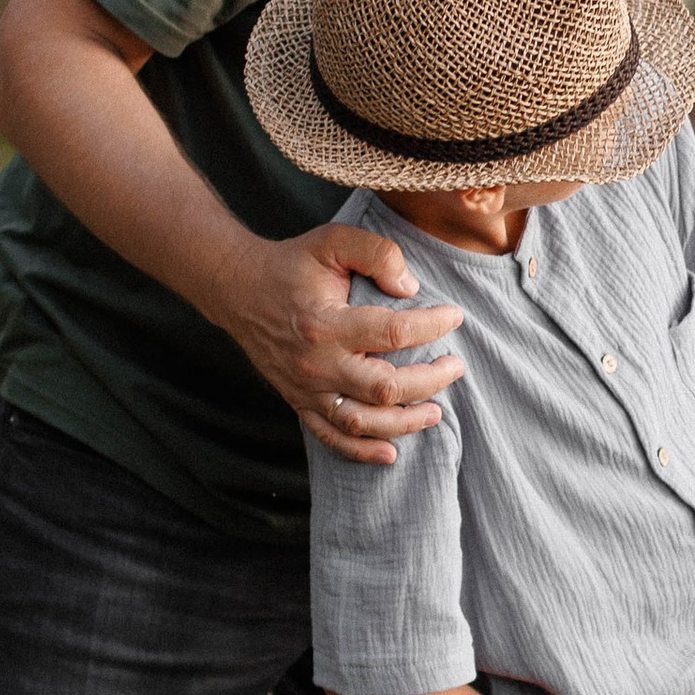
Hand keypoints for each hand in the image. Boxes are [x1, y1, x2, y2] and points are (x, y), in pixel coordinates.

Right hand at [210, 220, 464, 465]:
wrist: (238, 289)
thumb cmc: (291, 264)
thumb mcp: (332, 241)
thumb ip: (377, 253)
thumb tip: (411, 287)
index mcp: (327, 323)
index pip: (393, 333)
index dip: (432, 326)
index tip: (454, 317)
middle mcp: (317, 363)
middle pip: (385, 387)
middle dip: (430, 381)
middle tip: (456, 366)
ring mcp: (307, 388)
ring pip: (362, 422)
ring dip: (404, 422)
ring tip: (436, 410)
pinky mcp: (299, 401)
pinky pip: (330, 436)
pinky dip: (361, 451)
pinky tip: (390, 453)